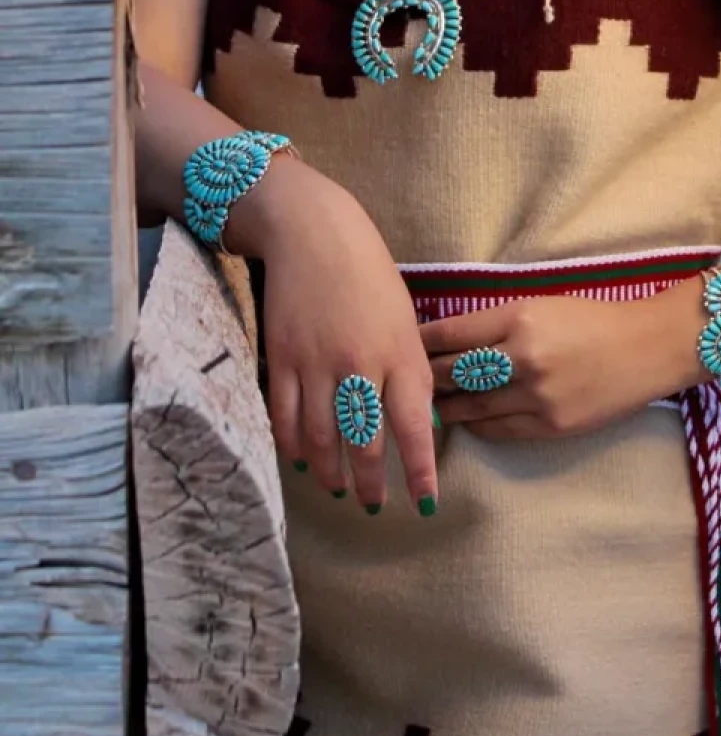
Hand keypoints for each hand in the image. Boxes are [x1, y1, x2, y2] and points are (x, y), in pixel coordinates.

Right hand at [249, 159, 437, 511]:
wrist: (312, 231)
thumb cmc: (368, 272)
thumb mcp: (404, 318)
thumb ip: (409, 369)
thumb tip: (418, 420)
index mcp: (400, 353)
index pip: (414, 426)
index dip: (420, 470)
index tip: (424, 502)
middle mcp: (360, 365)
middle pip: (364, 442)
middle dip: (370, 482)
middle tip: (372, 504)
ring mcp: (316, 365)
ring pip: (321, 439)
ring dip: (330, 471)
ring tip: (337, 487)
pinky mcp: (281, 359)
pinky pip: (285, 418)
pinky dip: (293, 446)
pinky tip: (302, 459)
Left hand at [421, 286, 707, 440]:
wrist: (647, 348)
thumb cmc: (593, 319)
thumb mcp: (541, 304)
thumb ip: (496, 322)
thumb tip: (447, 340)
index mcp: (519, 317)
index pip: (450, 334)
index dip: (421, 342)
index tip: (404, 345)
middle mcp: (523, 358)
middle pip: (453, 373)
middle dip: (427, 376)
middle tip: (405, 379)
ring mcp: (536, 397)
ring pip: (470, 407)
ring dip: (444, 406)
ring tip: (427, 404)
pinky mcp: (550, 426)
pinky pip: (497, 429)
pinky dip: (476, 424)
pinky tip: (465, 418)